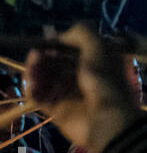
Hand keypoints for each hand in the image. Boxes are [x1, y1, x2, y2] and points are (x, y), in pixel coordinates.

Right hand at [24, 25, 133, 151]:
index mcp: (97, 61)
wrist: (108, 118)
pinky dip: (33, 89)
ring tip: (33, 67)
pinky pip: (40, 97)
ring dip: (35, 71)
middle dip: (44, 57)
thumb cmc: (105, 80)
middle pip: (56, 63)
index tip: (47, 42)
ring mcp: (70, 94)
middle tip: (37, 55)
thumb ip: (81, 34)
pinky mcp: (57, 110)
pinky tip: (33, 83)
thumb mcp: (99, 47)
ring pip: (45, 79)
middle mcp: (83, 76)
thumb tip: (59, 34)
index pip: (72, 50)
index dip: (58, 44)